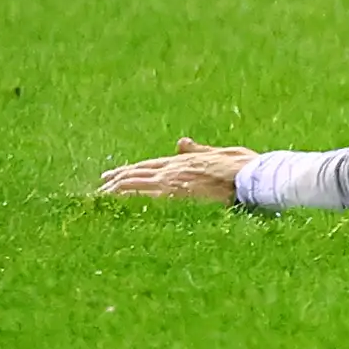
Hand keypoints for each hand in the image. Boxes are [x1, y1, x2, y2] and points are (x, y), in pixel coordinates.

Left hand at [99, 138, 256, 202]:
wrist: (250, 178)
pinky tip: (111, 206)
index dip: (127, 170)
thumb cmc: (242, 166)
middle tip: (99, 186)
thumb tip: (181, 142)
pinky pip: (139, 200)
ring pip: (132, 186)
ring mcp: (170, 184)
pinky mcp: (171, 198)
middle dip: (114, 180)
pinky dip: (123, 201)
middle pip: (135, 174)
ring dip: (113, 191)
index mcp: (183, 161)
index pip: (147, 166)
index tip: (111, 176)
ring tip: (98, 197)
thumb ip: (198, 150)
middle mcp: (171, 171)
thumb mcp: (221, 152)